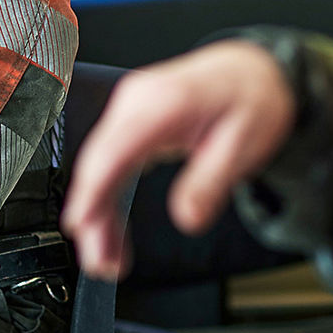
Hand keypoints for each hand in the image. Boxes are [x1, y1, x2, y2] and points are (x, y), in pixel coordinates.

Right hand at [62, 40, 295, 279]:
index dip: (92, 190)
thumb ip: (211, 180)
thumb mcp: (245, 142)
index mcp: (162, 102)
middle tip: (100, 262)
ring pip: (99, 168)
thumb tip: (188, 217)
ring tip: (105, 258)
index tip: (81, 225)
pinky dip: (107, 198)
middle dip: (91, 216)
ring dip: (97, 213)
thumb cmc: (249, 96)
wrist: (251, 70)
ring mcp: (130, 112)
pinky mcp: (131, 125)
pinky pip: (110, 164)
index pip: (113, 150)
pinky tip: (111, 228)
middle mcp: (136, 102)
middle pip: (98, 164)